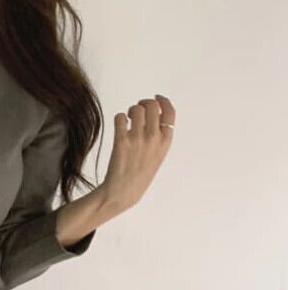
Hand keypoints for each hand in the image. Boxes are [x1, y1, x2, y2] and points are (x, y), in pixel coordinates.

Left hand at [100, 95, 175, 209]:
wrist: (123, 191)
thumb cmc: (140, 172)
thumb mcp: (158, 154)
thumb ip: (159, 135)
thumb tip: (154, 112)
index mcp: (166, 141)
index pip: (170, 112)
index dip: (163, 101)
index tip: (156, 98)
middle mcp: (153, 139)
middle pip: (152, 105)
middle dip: (144, 103)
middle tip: (138, 111)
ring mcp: (137, 139)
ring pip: (136, 109)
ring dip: (131, 110)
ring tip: (129, 119)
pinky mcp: (121, 141)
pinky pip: (120, 117)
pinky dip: (119, 118)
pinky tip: (120, 126)